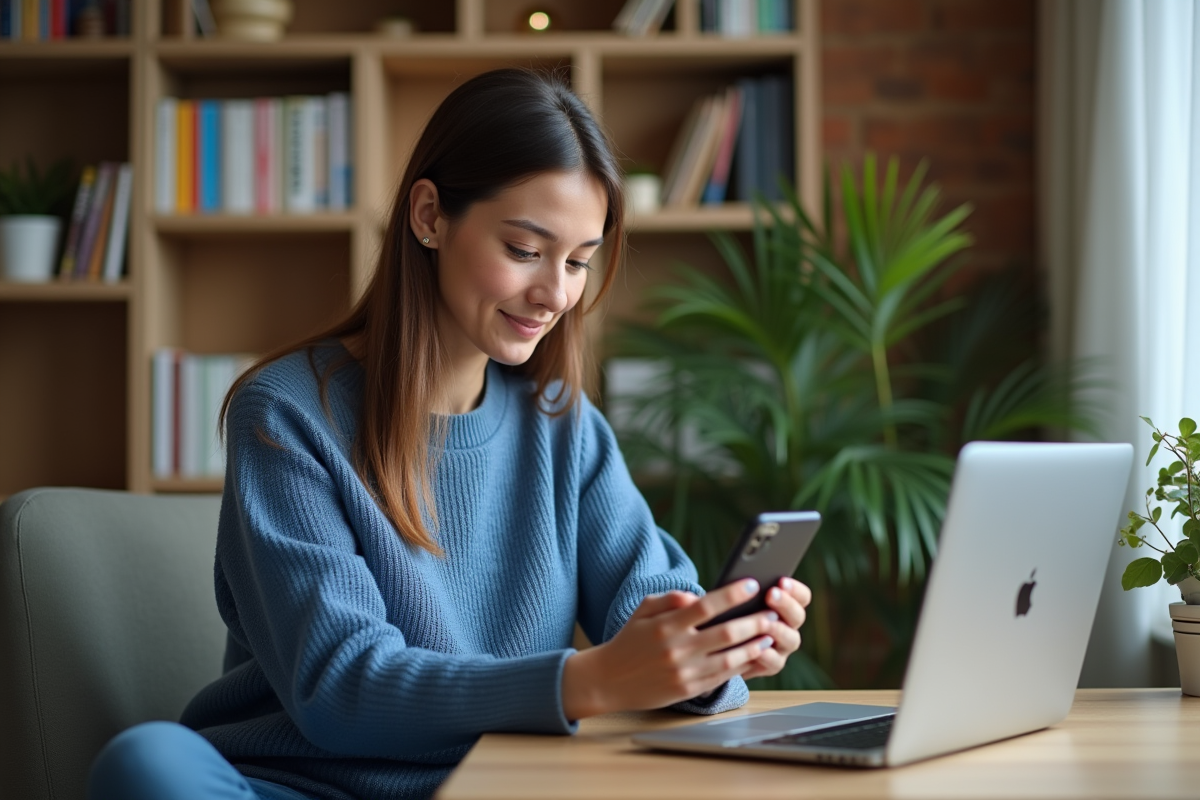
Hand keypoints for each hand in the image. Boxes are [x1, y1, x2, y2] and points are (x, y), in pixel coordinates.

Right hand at [561, 579, 778, 719]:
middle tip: (772, 612)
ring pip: (730, 657)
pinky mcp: (688, 689)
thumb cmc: (629, 641)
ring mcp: (684, 671)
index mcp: (666, 625)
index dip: (732, 594)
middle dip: (753, 621)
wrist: (608, 680)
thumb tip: (696, 595)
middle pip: (726, 632)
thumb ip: (670, 598)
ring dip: (754, 645)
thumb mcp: (642, 610)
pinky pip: (722, 676)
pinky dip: (742, 665)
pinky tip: (754, 655)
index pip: (706, 605)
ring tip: (769, 633)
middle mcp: (677, 649)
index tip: (752, 584)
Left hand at [739, 577, 811, 680]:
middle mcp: (789, 626)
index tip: (781, 580)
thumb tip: (746, 579)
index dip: (795, 589)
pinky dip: (767, 655)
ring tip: (765, 622)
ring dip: (779, 629)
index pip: (802, 597)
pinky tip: (757, 649)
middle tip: (771, 595)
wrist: (721, 646)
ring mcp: (783, 647)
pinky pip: (775, 662)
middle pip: (798, 616)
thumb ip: (748, 590)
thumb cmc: (731, 614)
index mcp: (787, 606)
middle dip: (786, 604)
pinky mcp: (771, 665)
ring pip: (791, 639)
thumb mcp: (739, 599)